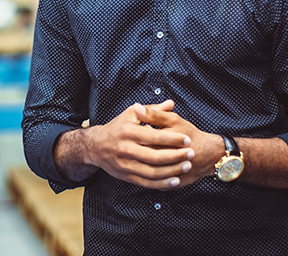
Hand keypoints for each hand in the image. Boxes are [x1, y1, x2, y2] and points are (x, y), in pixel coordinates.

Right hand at [80, 100, 195, 189]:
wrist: (96, 146)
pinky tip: (175, 180)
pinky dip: (162, 183)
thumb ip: (152, 110)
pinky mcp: (126, 176)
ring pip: (152, 172)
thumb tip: (171, 103)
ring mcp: (125, 164)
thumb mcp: (131, 114)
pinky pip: (146, 182)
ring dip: (172, 171)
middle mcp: (126, 149)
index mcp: (128, 132)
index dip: (172, 139)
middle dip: (176, 156)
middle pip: (155, 156)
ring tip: (186, 166)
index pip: (154, 136)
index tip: (187, 140)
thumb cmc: (117, 127)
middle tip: (191, 154)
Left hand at [134, 101, 224, 186]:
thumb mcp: (173, 120)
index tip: (142, 130)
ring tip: (150, 151)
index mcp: (161, 146)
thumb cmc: (190, 135)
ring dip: (143, 162)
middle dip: (140, 149)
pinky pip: (152, 182)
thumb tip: (136, 107)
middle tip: (144, 142)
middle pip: (141, 158)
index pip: (140, 142)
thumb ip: (154, 114)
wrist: (209, 156)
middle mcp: (162, 164)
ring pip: (146, 172)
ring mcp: (163, 178)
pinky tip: (152, 164)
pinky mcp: (166, 187)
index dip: (138, 134)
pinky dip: (149, 174)